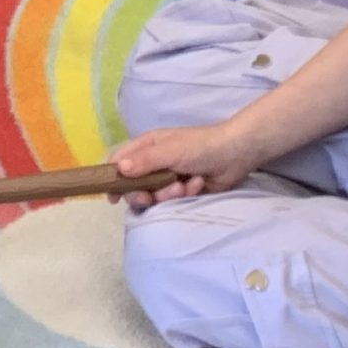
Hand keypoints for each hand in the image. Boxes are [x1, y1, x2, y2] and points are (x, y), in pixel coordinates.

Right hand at [109, 122, 254, 207]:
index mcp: (146, 147)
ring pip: (155, 195)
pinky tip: (197, 185)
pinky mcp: (183, 191)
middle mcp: (154, 163)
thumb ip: (144, 161)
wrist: (235, 155)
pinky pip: (174, 201)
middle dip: (144, 193)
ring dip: (168, 194)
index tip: (112, 196)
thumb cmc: (199, 146)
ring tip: (185, 186)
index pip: (120, 161)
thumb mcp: (170, 151)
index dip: (113, 178)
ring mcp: (168, 178)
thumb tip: (118, 168)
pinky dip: (185, 195)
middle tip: (151, 197)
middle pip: (135, 185)